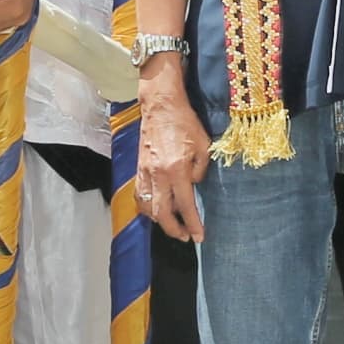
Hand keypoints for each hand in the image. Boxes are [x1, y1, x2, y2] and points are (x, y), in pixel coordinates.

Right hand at [132, 69, 209, 239]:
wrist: (161, 106)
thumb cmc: (186, 123)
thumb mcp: (204, 146)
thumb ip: (202, 171)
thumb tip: (194, 186)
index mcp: (177, 169)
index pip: (186, 205)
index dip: (193, 224)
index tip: (199, 237)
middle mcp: (158, 175)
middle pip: (162, 214)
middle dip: (174, 229)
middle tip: (186, 236)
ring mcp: (145, 172)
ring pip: (148, 208)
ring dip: (160, 221)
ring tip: (173, 224)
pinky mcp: (138, 169)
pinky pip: (140, 196)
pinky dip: (148, 208)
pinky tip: (157, 209)